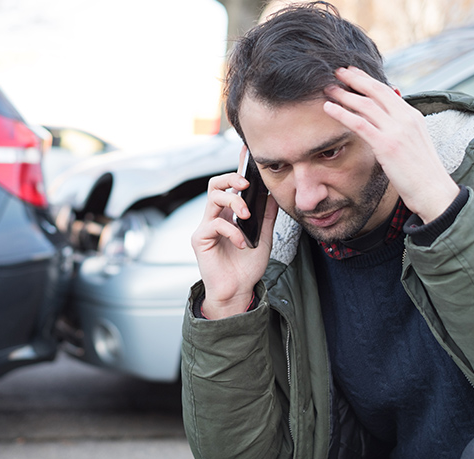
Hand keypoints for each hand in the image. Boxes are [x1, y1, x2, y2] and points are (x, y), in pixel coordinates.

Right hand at [191, 147, 277, 318]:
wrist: (238, 290)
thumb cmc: (247, 266)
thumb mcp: (264, 236)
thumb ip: (267, 215)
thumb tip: (273, 192)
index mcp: (229, 214)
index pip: (230, 185)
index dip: (236, 168)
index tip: (246, 153)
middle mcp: (215, 217)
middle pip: (215, 184)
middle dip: (231, 178)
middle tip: (246, 184)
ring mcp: (206, 227)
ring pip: (213, 198)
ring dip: (233, 202)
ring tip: (246, 215)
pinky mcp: (200, 239)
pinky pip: (215, 225)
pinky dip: (232, 231)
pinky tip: (242, 243)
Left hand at [322, 67, 458, 222]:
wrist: (433, 190)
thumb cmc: (421, 172)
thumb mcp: (413, 142)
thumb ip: (399, 128)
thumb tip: (384, 119)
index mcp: (412, 116)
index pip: (386, 91)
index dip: (367, 80)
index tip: (352, 73)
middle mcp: (405, 118)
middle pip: (375, 91)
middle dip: (354, 79)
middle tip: (336, 71)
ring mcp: (397, 131)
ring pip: (365, 105)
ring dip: (344, 94)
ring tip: (328, 89)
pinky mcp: (387, 145)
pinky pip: (360, 124)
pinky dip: (342, 114)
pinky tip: (328, 108)